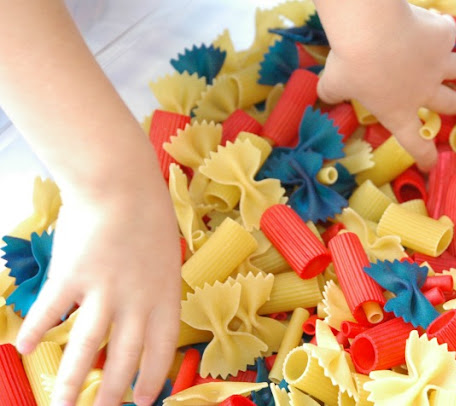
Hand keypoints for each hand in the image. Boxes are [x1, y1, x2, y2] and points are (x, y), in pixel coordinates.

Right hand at [16, 180, 181, 405]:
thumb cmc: (148, 216)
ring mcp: (102, 291)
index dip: (153, 378)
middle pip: (124, 357)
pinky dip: (36, 329)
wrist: (121, 184)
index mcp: (164, 296)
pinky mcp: (71, 277)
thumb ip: (156, 289)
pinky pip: (50, 311)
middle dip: (111, 393)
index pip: (162, 349)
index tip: (144, 400)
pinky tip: (23, 347)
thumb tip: (145, 314)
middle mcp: (136, 301)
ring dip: (70, 382)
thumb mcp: (166, 256)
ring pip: (86, 348)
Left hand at [315, 4, 455, 170]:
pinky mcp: (443, 36)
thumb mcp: (334, 83)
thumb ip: (332, 93)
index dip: (425, 156)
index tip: (431, 164)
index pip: (414, 143)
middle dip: (454, 105)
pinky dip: (443, 29)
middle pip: (448, 104)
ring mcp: (438, 64)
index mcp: (398, 111)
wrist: (373, 30)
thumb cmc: (352, 64)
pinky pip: (448, 32)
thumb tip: (323, 95)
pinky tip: (438, 23)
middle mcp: (424, 91)